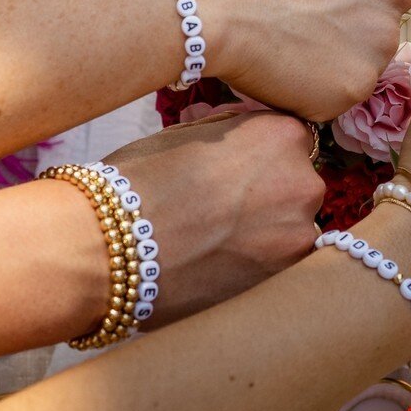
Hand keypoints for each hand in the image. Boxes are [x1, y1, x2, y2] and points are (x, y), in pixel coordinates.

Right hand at [105, 111, 324, 327]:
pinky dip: (255, 268)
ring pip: (289, 231)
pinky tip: (218, 269)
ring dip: (263, 235)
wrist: (108, 248)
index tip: (234, 170)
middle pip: (295, 186)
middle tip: (219, 210)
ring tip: (213, 245)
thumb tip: (238, 128)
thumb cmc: (138, 182)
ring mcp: (298, 237)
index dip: (257, 156)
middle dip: (265, 195)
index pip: (286, 141)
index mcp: (283, 136)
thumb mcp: (189, 136)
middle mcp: (303, 182)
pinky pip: (278, 269)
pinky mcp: (282, 282)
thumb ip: (230, 133)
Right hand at [181, 0, 410, 119]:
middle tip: (292, 25)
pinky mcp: (354, 87)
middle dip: (344, 29)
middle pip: (377, 21)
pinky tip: (274, 70)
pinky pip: (333, 97)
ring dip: (327, 63)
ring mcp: (380, 41)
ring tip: (278, 46)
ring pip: (358, 62)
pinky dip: (307, 94)